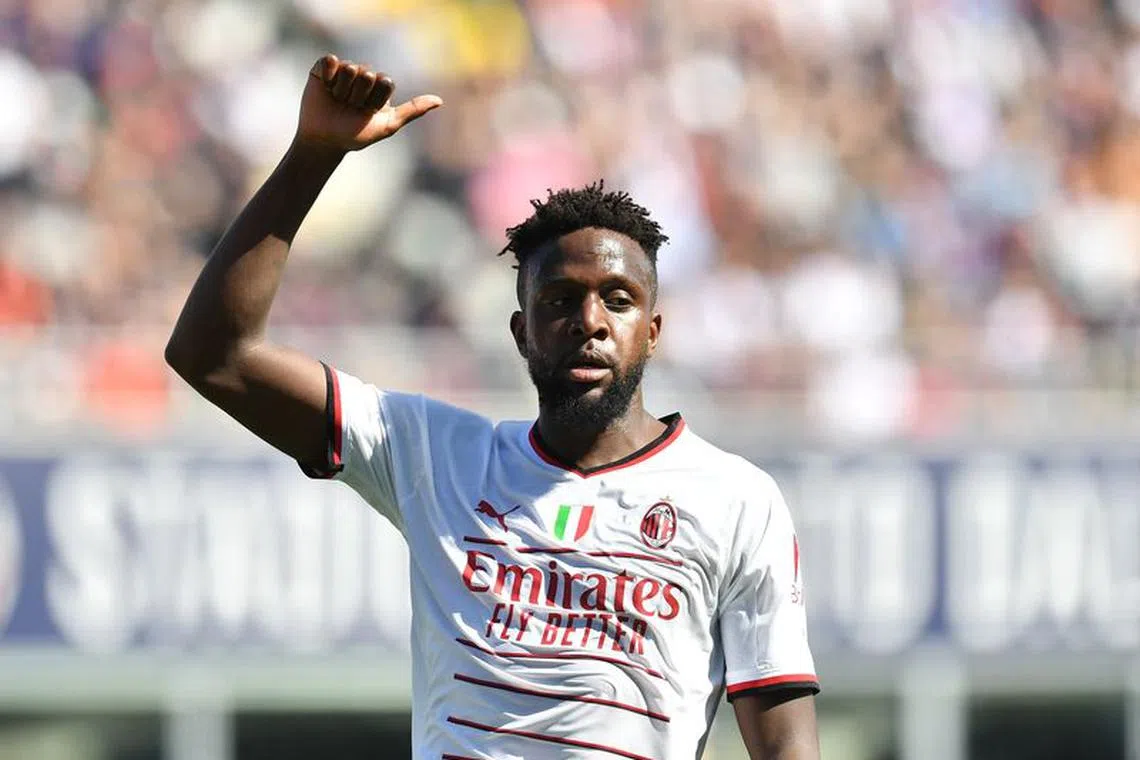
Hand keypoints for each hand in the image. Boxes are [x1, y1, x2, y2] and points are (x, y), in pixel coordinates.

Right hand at [295, 54, 442, 152]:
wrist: (325, 140)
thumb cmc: (356, 135)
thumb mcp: (388, 126)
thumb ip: (413, 110)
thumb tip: (440, 101)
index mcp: (381, 86)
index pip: (385, 81)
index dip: (376, 99)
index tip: (368, 112)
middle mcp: (365, 75)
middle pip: (368, 74)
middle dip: (358, 96)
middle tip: (350, 107)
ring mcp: (345, 69)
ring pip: (350, 68)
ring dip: (342, 90)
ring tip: (337, 100)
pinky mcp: (325, 66)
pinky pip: (331, 61)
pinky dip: (328, 77)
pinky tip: (326, 88)